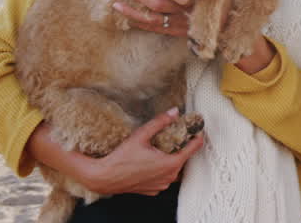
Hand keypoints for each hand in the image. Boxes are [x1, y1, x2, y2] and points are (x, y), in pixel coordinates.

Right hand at [29, 109, 203, 196]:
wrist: (104, 177)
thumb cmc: (121, 158)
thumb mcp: (141, 135)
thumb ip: (160, 122)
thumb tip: (174, 111)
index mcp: (171, 163)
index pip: (194, 148)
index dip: (196, 136)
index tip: (196, 129)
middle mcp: (169, 177)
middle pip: (184, 158)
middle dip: (182, 147)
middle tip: (177, 136)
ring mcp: (161, 185)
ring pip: (174, 169)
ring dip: (172, 159)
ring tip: (164, 148)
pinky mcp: (153, 190)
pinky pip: (164, 178)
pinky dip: (162, 169)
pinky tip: (153, 161)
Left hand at [114, 0, 233, 38]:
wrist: (226, 29)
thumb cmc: (224, 1)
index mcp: (196, 1)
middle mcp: (183, 15)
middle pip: (159, 6)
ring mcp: (176, 25)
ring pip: (150, 20)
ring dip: (133, 12)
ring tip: (116, 4)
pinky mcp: (172, 31)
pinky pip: (151, 28)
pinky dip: (138, 23)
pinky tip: (125, 16)